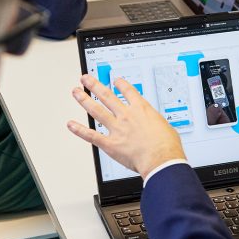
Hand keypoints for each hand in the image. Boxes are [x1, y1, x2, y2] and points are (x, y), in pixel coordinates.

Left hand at [67, 74, 185, 178]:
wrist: (161, 159)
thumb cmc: (167, 146)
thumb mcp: (166, 128)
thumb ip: (157, 125)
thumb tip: (158, 129)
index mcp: (142, 110)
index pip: (128, 92)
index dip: (120, 84)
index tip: (115, 80)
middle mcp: (126, 116)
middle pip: (107, 96)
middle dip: (94, 85)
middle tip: (86, 79)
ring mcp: (117, 129)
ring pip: (96, 110)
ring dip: (84, 100)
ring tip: (76, 92)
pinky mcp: (110, 144)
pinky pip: (91, 136)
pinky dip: (79, 130)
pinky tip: (71, 125)